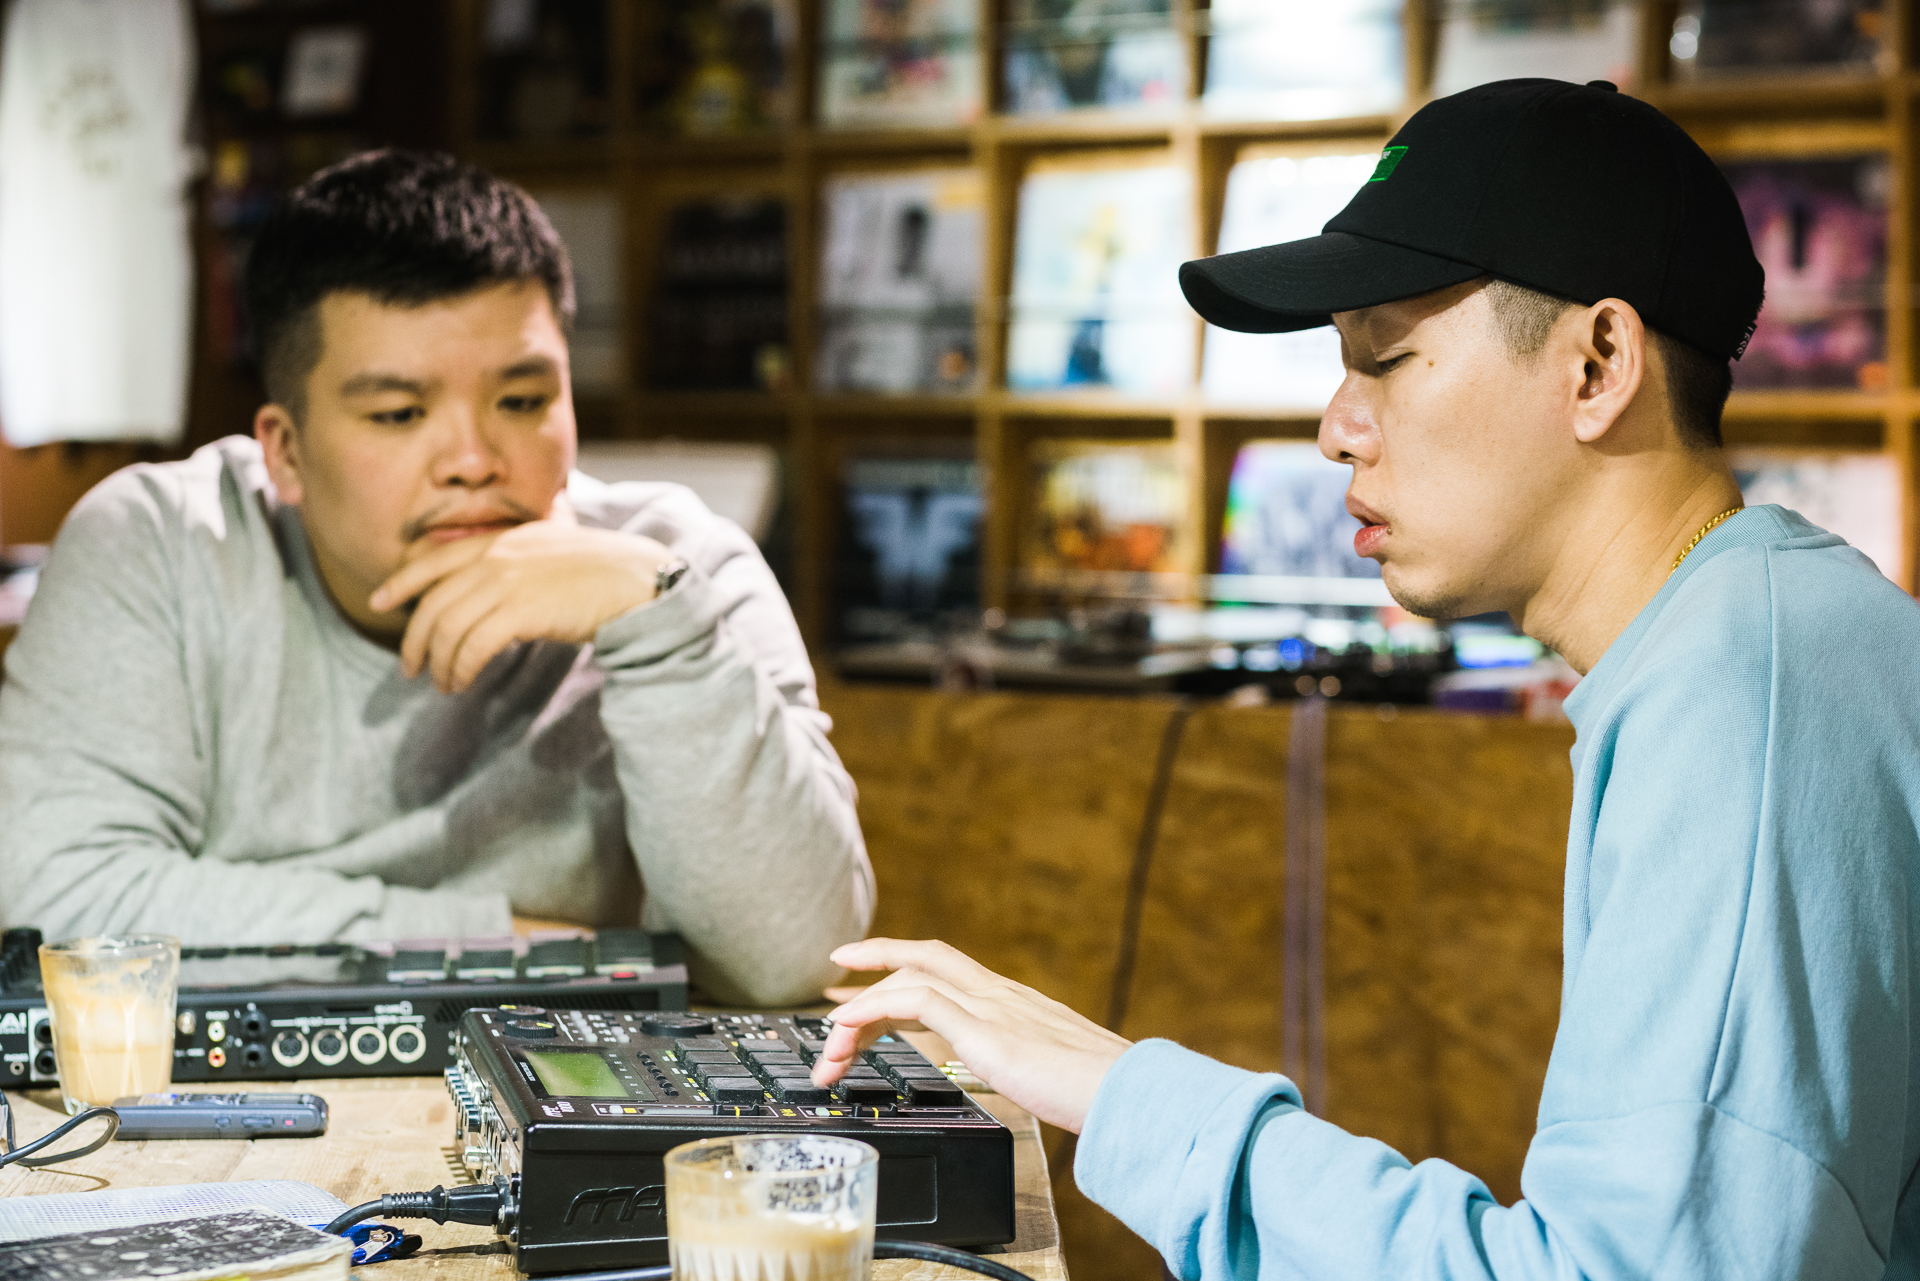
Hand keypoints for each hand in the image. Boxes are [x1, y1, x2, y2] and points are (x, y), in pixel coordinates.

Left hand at [370, 518, 674, 692]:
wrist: (639, 581)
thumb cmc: (604, 575)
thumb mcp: (551, 555)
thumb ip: (516, 567)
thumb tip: (488, 600)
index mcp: (503, 540)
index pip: (435, 558)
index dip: (401, 581)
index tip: (380, 601)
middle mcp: (498, 555)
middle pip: (435, 601)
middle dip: (415, 639)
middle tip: (411, 667)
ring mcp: (509, 581)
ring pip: (449, 627)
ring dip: (439, 662)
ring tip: (443, 684)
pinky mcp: (522, 611)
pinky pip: (473, 646)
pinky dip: (461, 668)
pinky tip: (463, 682)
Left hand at [809, 938, 1130, 1132]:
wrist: (1131, 1094)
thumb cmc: (1101, 1093)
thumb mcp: (1050, 1073)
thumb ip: (1026, 1065)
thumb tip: (1018, 1078)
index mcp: (1012, 1003)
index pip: (944, 971)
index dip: (899, 970)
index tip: (862, 984)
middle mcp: (999, 993)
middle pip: (921, 959)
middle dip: (870, 970)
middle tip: (829, 998)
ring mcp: (992, 1005)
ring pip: (910, 975)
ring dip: (860, 1008)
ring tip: (830, 1045)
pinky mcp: (985, 1027)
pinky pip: (915, 999)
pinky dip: (873, 1006)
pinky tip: (847, 1026)